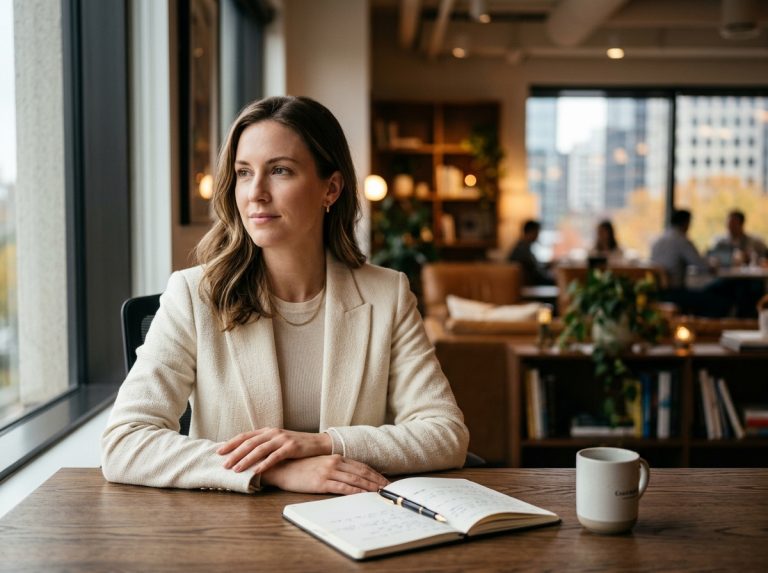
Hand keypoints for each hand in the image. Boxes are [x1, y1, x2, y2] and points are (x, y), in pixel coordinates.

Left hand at [217, 428, 331, 473]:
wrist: (318, 443)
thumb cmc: (296, 446)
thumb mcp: (278, 442)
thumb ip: (264, 445)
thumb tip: (244, 455)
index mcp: (267, 431)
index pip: (245, 436)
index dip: (231, 443)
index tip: (219, 451)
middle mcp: (273, 433)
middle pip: (249, 443)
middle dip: (234, 454)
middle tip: (224, 464)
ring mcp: (282, 439)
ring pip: (259, 449)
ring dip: (246, 460)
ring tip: (236, 469)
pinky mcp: (291, 447)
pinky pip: (275, 456)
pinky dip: (265, 464)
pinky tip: (257, 471)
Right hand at [261, 455, 388, 494]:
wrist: (282, 468)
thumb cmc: (301, 467)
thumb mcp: (321, 464)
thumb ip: (336, 467)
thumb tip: (351, 477)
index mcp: (336, 457)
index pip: (362, 466)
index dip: (375, 474)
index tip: (386, 481)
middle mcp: (335, 462)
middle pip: (362, 473)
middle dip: (378, 481)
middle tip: (391, 489)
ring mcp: (329, 472)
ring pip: (356, 480)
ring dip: (370, 487)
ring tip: (382, 494)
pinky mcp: (322, 482)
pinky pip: (343, 488)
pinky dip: (356, 492)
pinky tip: (364, 496)